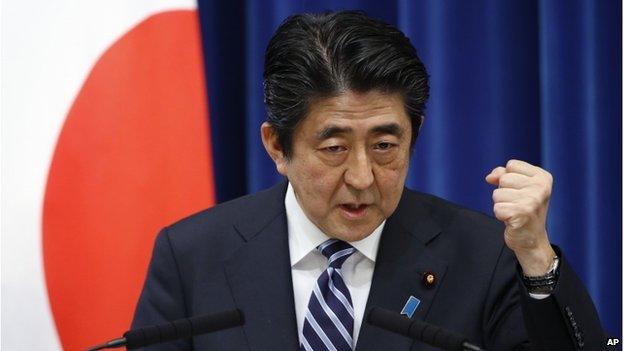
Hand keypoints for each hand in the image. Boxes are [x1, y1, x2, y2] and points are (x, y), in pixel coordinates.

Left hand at [485, 160, 556, 275]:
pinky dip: (500, 215)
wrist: (532, 239)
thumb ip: (503, 174)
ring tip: (514, 211)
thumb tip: (490, 177)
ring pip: (497, 194)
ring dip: (502, 204)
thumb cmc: (523, 210)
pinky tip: (512, 220)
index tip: (520, 191)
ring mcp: (532, 201)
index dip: (509, 178)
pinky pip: (497, 208)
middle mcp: (540, 187)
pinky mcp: (521, 214)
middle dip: (504, 192)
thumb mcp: (519, 187)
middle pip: (503, 179)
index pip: (511, 165)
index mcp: (543, 177)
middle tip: (517, 204)